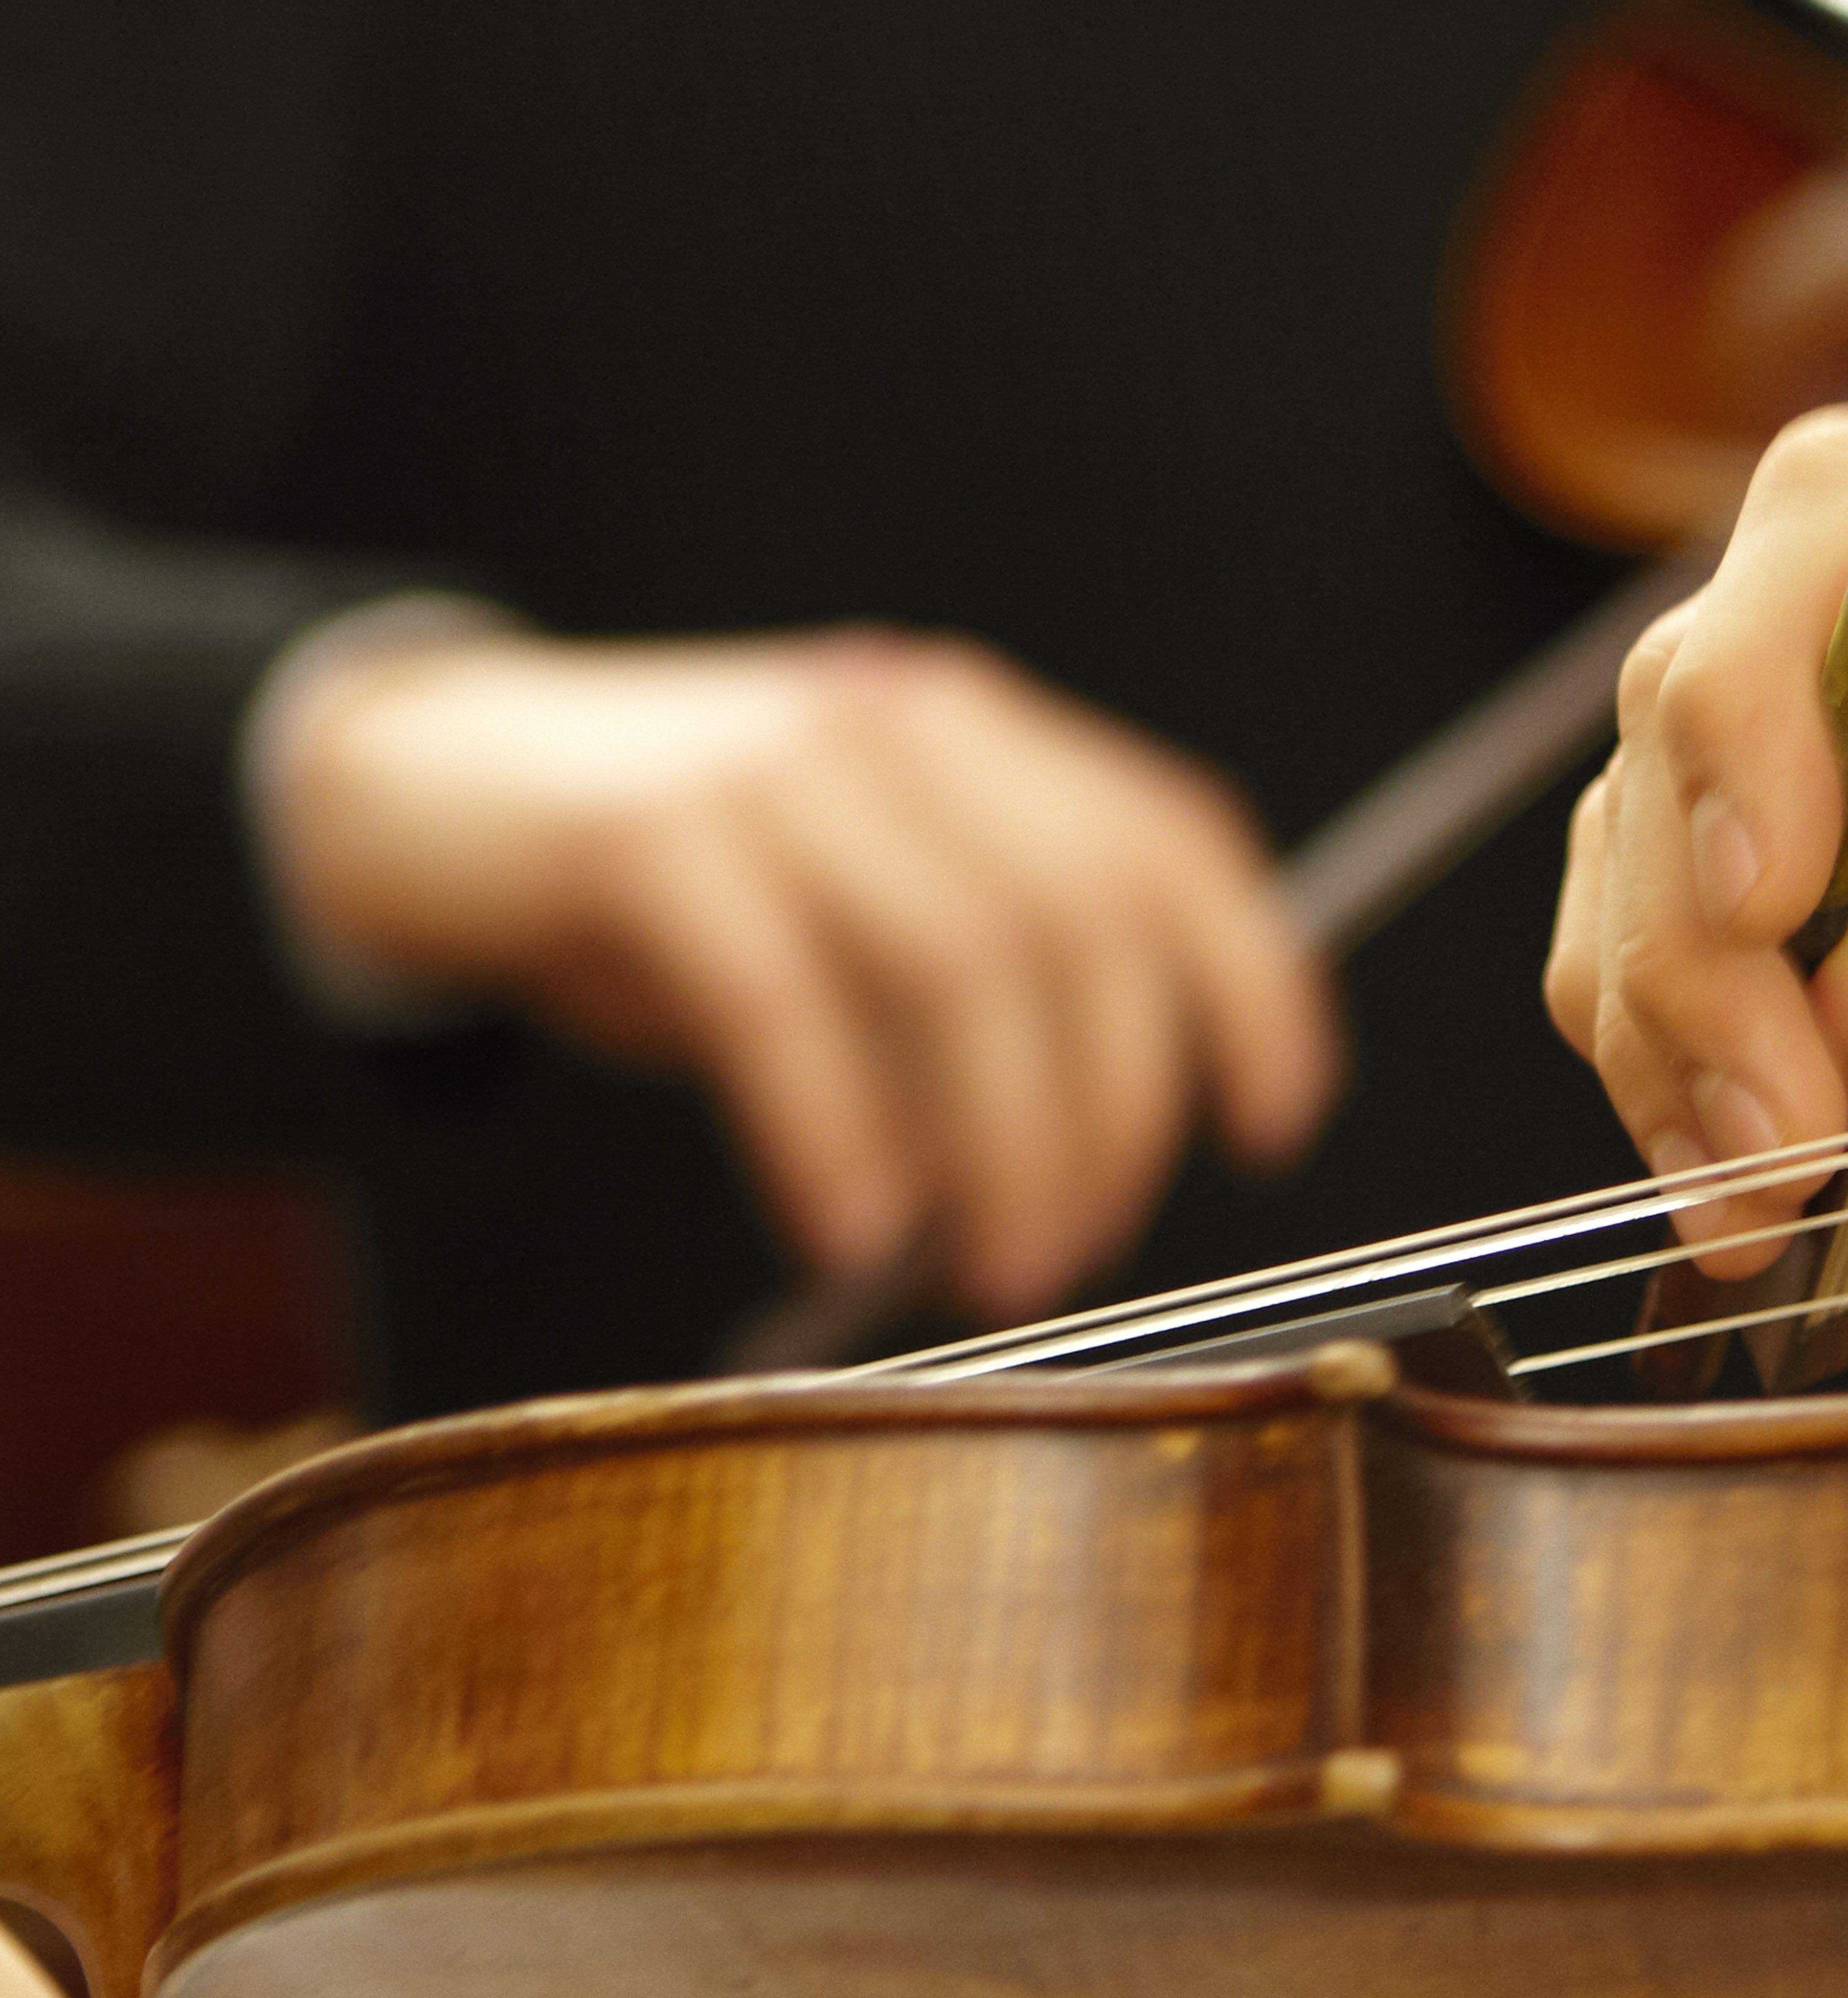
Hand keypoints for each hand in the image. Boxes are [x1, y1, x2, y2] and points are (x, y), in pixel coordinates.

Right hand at [271, 627, 1340, 1317]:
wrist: (422, 782)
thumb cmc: (670, 878)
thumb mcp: (852, 910)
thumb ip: (975, 999)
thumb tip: (1082, 1162)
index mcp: (978, 739)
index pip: (1176, 848)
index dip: (1254, 990)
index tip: (1275, 1124)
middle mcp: (899, 730)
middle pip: (1082, 928)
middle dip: (1111, 1116)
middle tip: (1081, 1248)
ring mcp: (772, 770)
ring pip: (961, 965)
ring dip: (1003, 1143)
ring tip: (999, 1267)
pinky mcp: (644, 837)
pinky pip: (779, 999)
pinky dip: (835, 1131)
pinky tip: (850, 1229)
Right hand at [1550, 364, 1847, 1260]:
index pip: (1825, 556)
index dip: (1748, 744)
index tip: (1770, 935)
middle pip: (1702, 699)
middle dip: (1697, 948)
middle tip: (1769, 1171)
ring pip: (1671, 797)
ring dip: (1672, 1006)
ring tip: (1749, 1212)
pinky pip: (1728, 861)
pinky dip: (1716, 1009)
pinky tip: (1757, 1153)